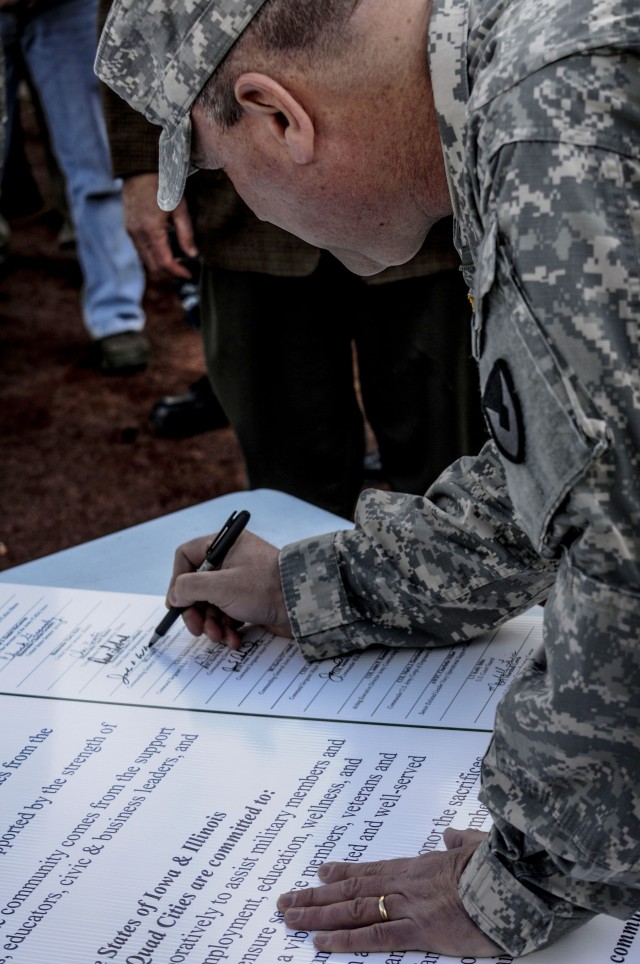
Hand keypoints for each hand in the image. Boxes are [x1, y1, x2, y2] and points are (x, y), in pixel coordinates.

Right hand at [121, 173, 196, 279]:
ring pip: (145, 259)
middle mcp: (138, 234)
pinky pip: (140, 249)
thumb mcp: (180, 209)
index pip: (165, 262)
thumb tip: (193, 255)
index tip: (189, 275)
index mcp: (152, 230)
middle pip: (153, 266)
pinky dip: (152, 255)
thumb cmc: (164, 185)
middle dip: (169, 272)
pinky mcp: (128, 227)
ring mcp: (131, 231)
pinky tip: (164, 248)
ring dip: (160, 264)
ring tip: (176, 260)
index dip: (178, 272)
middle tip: (183, 270)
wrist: (140, 168)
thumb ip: (186, 234)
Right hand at [167, 530, 291, 647]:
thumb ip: (189, 587)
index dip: (178, 580)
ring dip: (212, 624)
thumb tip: (175, 596)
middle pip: (197, 586)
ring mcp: (241, 582)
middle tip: (197, 628)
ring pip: (212, 604)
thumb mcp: (220, 585)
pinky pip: (229, 615)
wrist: (303, 605)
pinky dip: (228, 628)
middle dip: (196, 611)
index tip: (177, 603)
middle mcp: (231, 560)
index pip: (187, 556)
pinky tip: (234, 638)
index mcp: (224, 545)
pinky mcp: (251, 601)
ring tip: (220, 636)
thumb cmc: (265, 587)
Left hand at [277, 829, 501, 956]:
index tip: (319, 874)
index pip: (371, 869)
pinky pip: (376, 937)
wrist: (513, 879)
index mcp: (418, 865)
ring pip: (353, 910)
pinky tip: (322, 944)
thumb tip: (451, 831)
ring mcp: (409, 906)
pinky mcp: (421, 931)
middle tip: (285, 900)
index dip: (342, 873)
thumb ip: (459, 839)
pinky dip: (346, 940)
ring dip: (318, 915)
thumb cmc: (499, 862)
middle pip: (351, 889)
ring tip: (290, 919)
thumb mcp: (475, 844)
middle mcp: (405, 883)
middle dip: (315, 896)